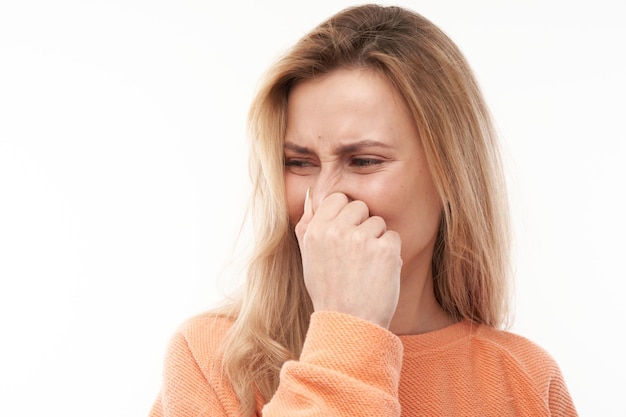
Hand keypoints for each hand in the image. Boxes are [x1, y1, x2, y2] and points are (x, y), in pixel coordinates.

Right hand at [295, 189, 401, 328]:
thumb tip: (312, 195)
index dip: (345, 215)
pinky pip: (393, 237)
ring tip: (366, 267)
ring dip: (377, 241)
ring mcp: (360, 239)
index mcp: (315, 230)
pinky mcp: (383, 249)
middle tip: (356, 256)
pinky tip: (379, 273)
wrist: (350, 323)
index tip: (346, 235)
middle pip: (360, 207)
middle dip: (362, 226)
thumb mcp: (308, 258)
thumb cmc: (329, 291)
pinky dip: (391, 254)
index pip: (338, 198)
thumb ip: (307, 225)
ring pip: (378, 222)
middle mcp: (336, 230)